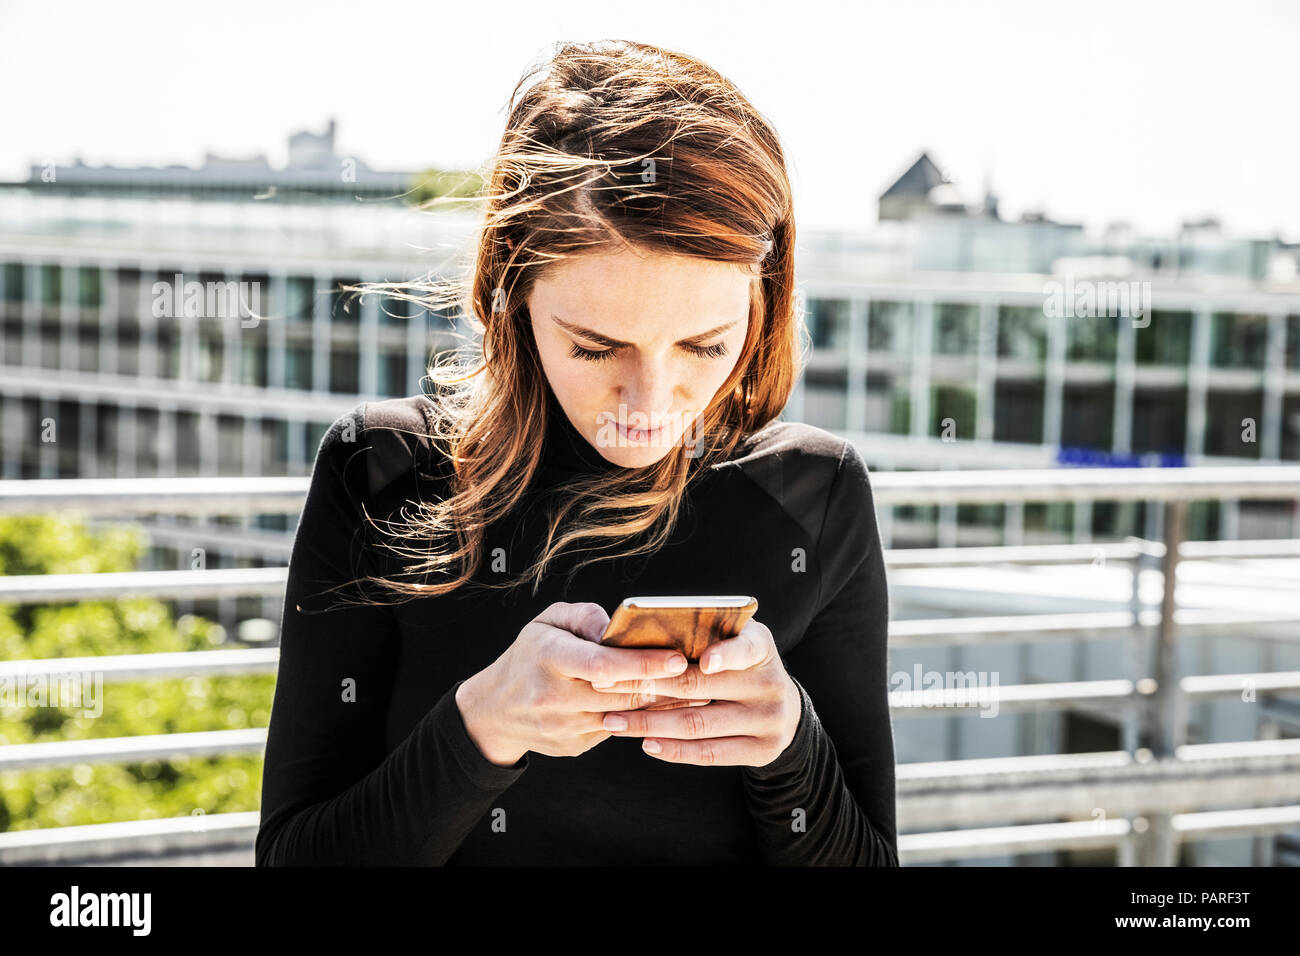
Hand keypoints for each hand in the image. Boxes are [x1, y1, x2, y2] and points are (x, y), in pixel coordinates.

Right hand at [454, 601, 710, 766]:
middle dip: (665, 685)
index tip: (676, 658)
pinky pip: (617, 731)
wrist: (494, 710)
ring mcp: (564, 727)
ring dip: (663, 705)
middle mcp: (555, 696)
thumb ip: (584, 617)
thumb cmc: (530, 656)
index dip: (643, 663)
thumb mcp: (546, 623)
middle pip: (622, 694)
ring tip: (698, 691)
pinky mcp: (573, 746)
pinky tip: (667, 708)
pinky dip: (643, 719)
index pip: (603, 664)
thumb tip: (617, 626)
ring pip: (625, 717)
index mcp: (549, 658)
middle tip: (703, 674)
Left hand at [588, 618, 802, 767]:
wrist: (784, 708)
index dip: (722, 655)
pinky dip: (675, 750)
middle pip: (701, 688)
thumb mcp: (735, 639)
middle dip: (648, 686)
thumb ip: (706, 633)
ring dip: (650, 724)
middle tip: (606, 686)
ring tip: (613, 721)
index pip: (743, 649)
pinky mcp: (762, 751)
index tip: (695, 661)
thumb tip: (646, 636)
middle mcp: (771, 684)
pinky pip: (711, 753)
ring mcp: (769, 721)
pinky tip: (646, 744)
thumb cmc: (741, 663)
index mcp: (761, 648)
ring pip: (699, 725)